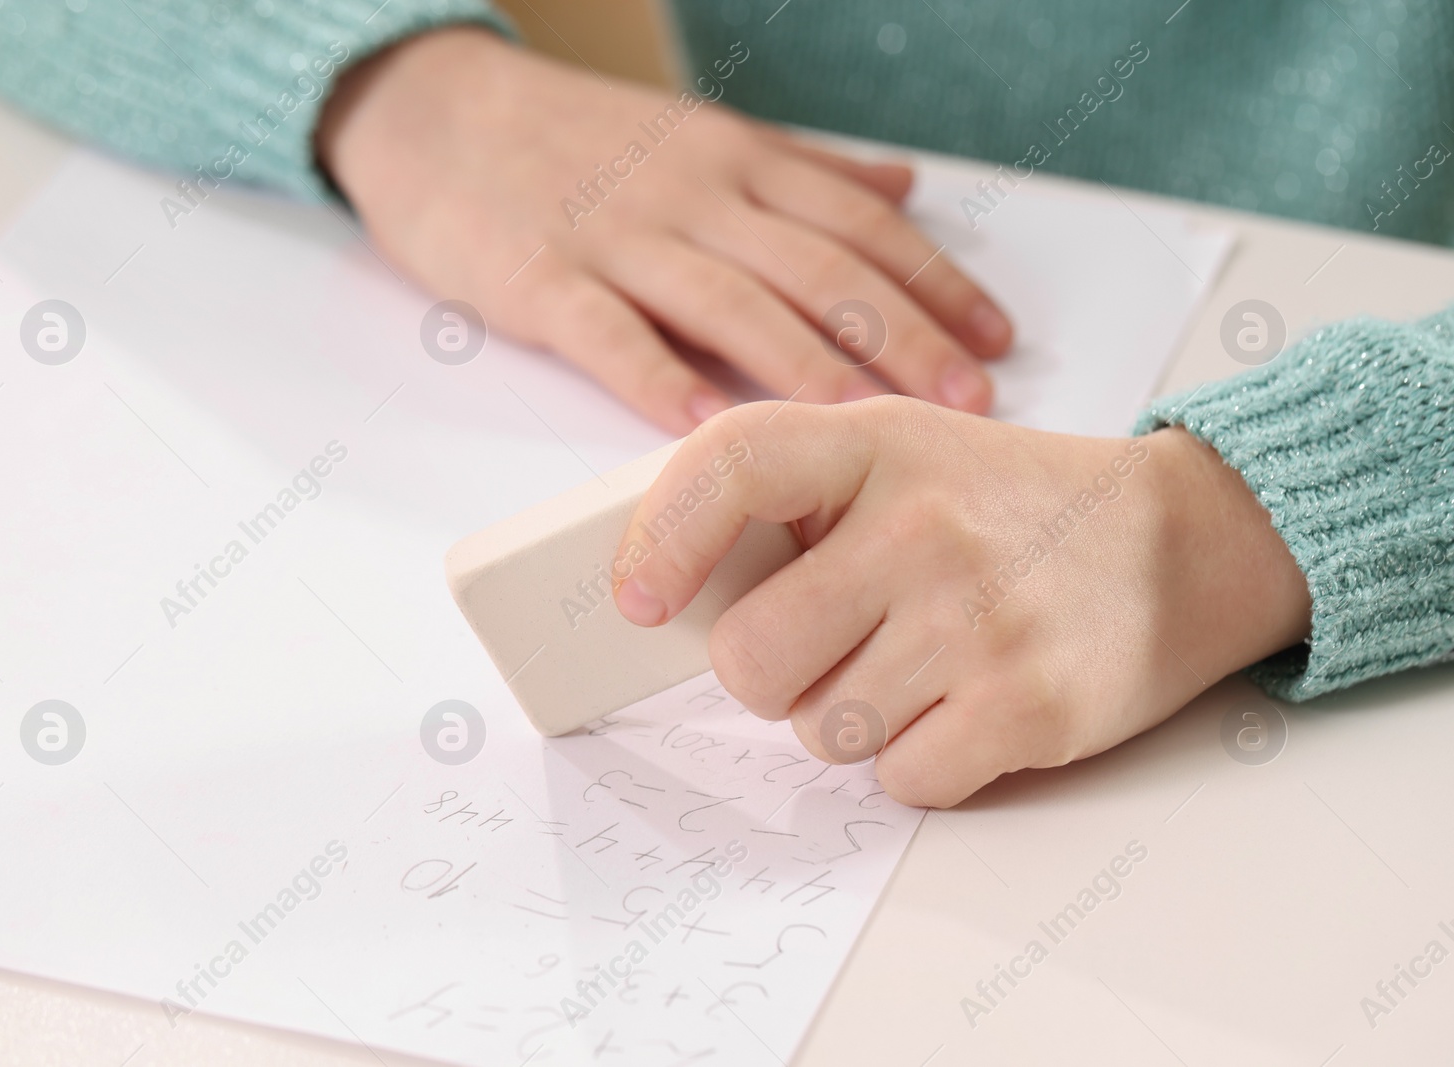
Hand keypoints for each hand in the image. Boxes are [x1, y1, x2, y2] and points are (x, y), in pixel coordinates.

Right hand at [316, 28, 1012, 434]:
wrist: (436, 111)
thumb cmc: (577, 139)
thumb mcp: (704, 135)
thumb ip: (807, 169)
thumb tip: (904, 189)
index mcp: (737, 162)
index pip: (858, 223)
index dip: (933, 281)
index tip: (996, 340)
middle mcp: (693, 195)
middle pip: (815, 266)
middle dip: (899, 332)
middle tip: (967, 398)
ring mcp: (617, 236)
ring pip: (730, 300)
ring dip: (806, 363)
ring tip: (869, 421)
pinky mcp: (542, 280)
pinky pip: (611, 334)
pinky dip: (662, 379)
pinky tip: (711, 426)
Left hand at [611, 398, 1310, 805]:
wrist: (1189, 539)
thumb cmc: (1011, 505)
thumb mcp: (903, 455)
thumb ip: (792, 498)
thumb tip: (664, 584)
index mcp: (876, 443)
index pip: (732, 465)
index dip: (661, 538)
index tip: (637, 601)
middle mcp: (924, 525)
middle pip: (748, 658)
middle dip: (771, 674)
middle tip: (830, 644)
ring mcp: (979, 619)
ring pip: (821, 731)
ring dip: (853, 718)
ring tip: (920, 663)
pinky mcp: (1030, 706)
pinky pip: (899, 780)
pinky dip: (921, 761)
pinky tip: (967, 703)